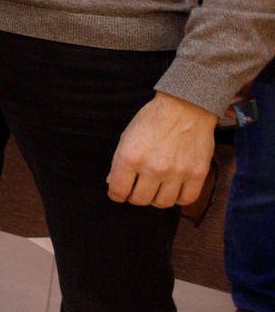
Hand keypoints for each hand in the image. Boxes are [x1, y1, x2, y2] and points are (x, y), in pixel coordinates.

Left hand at [107, 92, 216, 206]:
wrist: (186, 107)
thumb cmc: (153, 120)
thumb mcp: (127, 136)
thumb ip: (119, 162)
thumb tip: (112, 183)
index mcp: (131, 157)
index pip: (118, 191)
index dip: (116, 195)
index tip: (119, 193)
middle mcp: (153, 168)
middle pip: (140, 200)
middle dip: (135, 196)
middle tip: (138, 187)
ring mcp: (177, 173)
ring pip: (162, 203)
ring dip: (156, 198)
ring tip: (156, 187)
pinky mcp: (197, 174)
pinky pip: (186, 199)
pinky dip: (178, 198)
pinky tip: (174, 188)